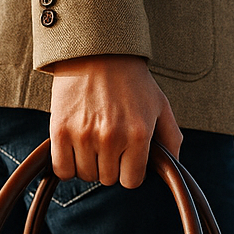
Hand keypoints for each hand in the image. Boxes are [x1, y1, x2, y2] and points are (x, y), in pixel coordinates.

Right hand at [46, 54, 181, 187]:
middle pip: (108, 179)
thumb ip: (171, 139)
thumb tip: (173, 168)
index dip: (129, 171)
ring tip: (91, 140)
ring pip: (85, 175)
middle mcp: (112, 137)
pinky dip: (67, 164)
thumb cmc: (131, 81)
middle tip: (108, 142)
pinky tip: (74, 148)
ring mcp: (84, 135)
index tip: (126, 157)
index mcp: (139, 134)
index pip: (131, 181)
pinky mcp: (60, 131)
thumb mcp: (160, 105)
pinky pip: (62, 170)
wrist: (97, 52)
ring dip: (89, 164)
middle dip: (109, 166)